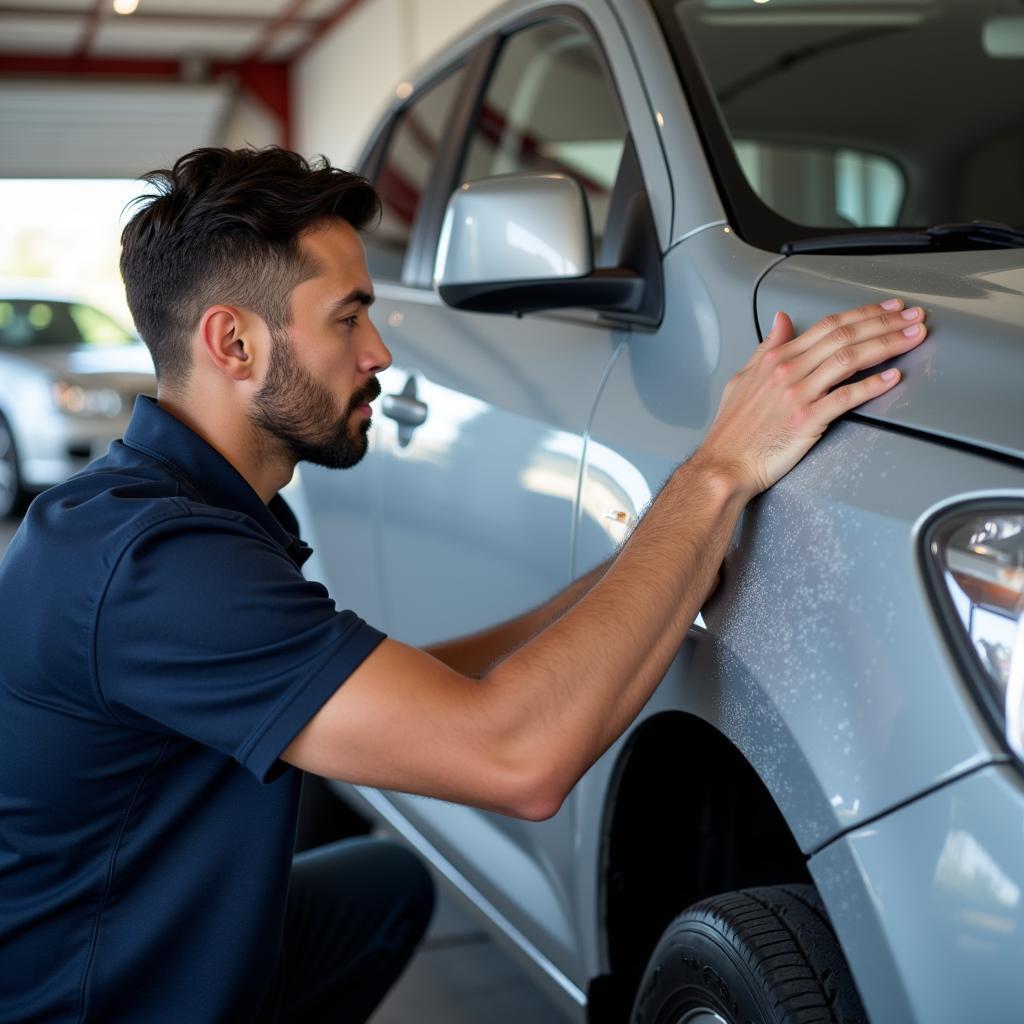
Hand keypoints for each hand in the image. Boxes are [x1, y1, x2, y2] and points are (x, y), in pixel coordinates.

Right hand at [696, 299, 927, 498]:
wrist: (724, 464)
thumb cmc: (732, 430)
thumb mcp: (743, 378)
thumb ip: (767, 347)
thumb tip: (781, 320)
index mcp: (775, 359)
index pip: (828, 326)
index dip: (864, 313)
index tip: (888, 309)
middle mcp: (788, 371)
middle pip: (845, 336)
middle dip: (885, 322)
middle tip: (914, 316)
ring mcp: (797, 395)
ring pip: (849, 359)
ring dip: (887, 345)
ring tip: (913, 337)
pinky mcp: (806, 421)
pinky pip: (846, 398)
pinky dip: (872, 386)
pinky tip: (892, 377)